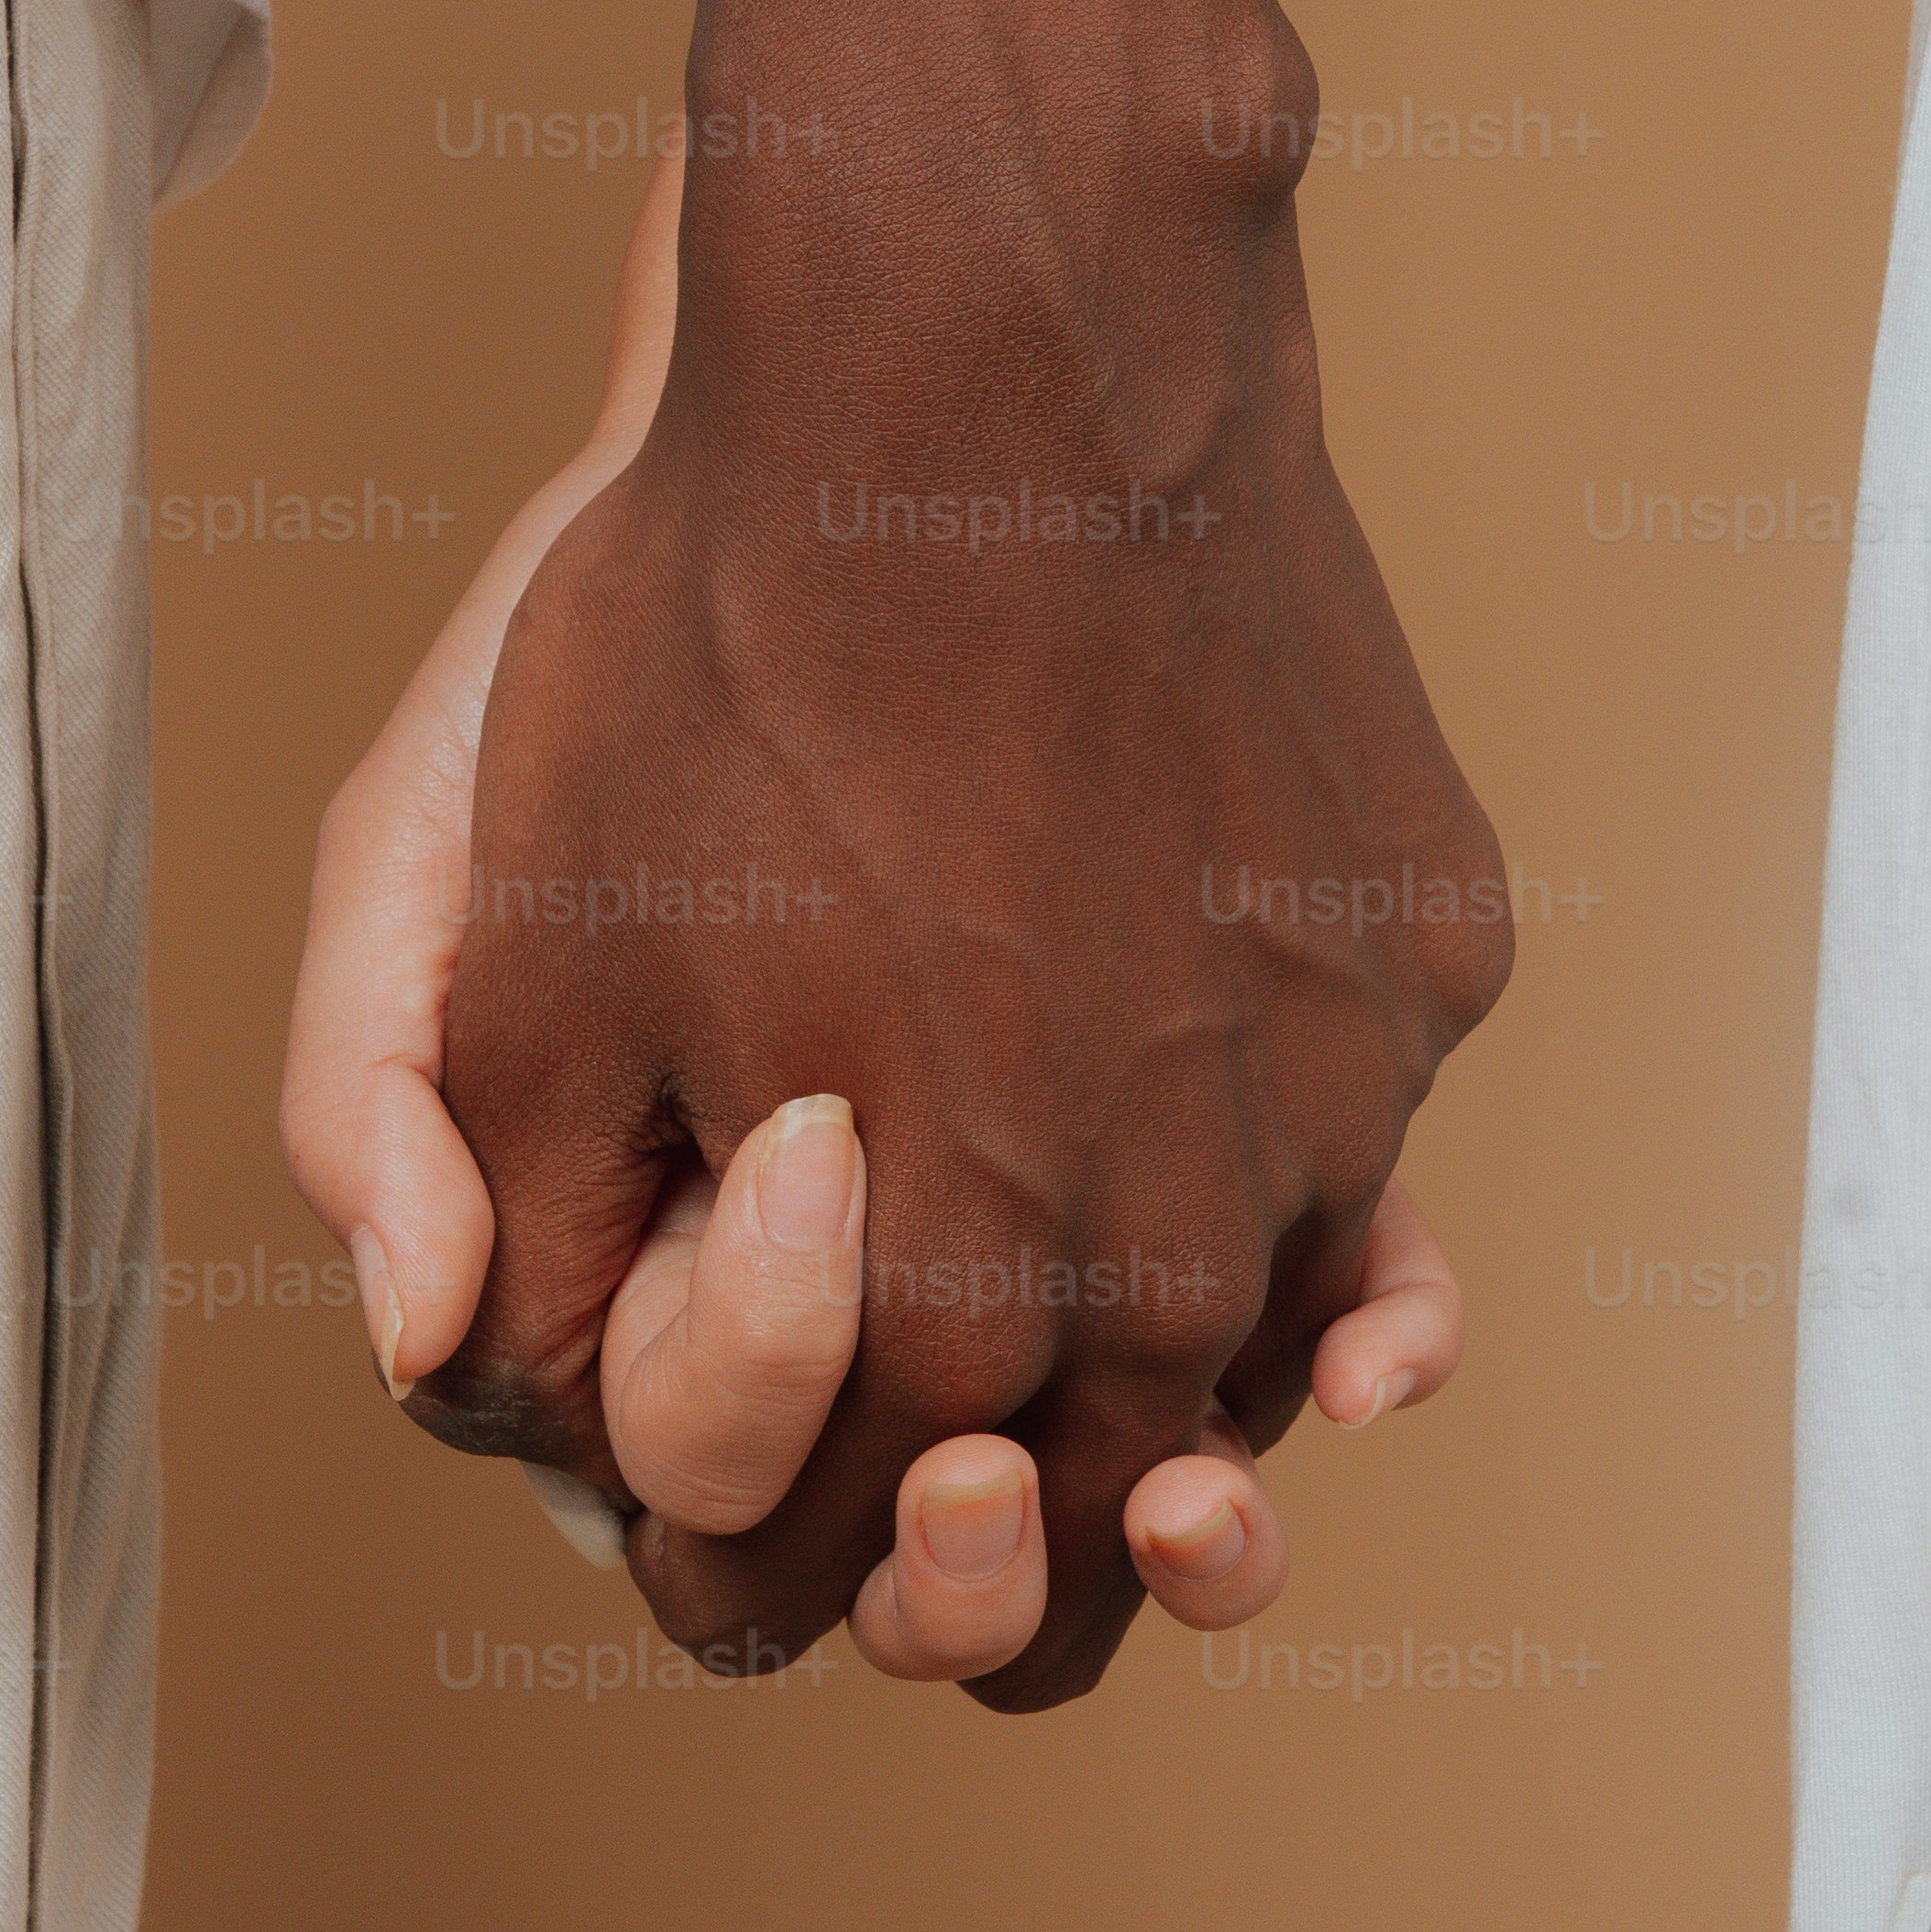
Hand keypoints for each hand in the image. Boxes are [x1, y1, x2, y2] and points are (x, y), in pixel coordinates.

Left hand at [279, 159, 1479, 1686]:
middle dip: (988, 1547)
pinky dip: (1271, 1149)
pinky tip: (1177, 1071)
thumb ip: (513, 1233)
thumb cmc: (727, 651)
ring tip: (1054, 1316)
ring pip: (1256, 1349)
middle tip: (922, 1503)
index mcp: (944, 1303)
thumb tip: (499, 1392)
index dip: (777, 1571)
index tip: (739, 1527)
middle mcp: (1182, 1253)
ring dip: (1156, 1363)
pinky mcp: (1431, 964)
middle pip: (1104, 1531)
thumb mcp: (521, 953)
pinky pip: (1354, 1134)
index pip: (867, 1569)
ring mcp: (1344, 1106)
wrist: (993, 360)